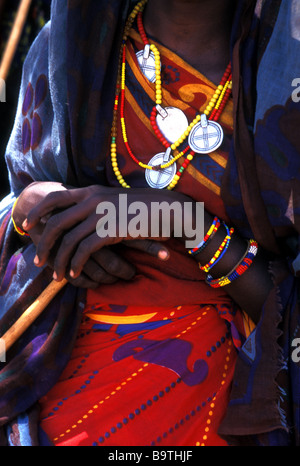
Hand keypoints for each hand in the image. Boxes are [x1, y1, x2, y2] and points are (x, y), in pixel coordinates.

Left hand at [23, 185, 187, 280]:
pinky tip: (75, 273)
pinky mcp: (111, 230)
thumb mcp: (114, 200)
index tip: (29, 226)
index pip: (54, 197)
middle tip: (38, 260)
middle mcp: (92, 200)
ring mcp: (101, 214)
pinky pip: (84, 250)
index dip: (38, 212)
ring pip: (68, 240)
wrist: (167, 208)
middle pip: (56, 222)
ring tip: (57, 275)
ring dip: (59, 261)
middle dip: (44, 244)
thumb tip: (80, 217)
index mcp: (91, 191)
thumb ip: (96, 204)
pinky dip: (76, 264)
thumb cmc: (142, 207)